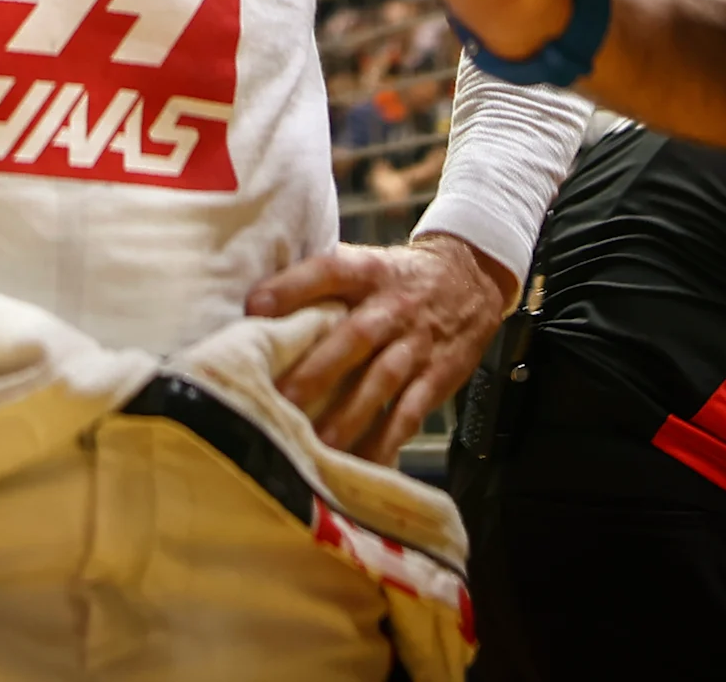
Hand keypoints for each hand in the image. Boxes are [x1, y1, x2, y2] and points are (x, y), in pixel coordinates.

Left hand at [248, 236, 517, 461]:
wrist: (471, 276)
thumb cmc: (398, 277)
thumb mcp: (366, 262)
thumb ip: (320, 282)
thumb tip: (255, 306)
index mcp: (369, 271)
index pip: (329, 270)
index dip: (293, 286)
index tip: (255, 306)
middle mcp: (393, 306)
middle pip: (354, 337)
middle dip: (316, 372)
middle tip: (278, 402)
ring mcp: (417, 343)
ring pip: (381, 381)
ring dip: (348, 416)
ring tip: (315, 445)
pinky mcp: (438, 375)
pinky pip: (411, 413)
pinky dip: (386, 441)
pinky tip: (362, 464)